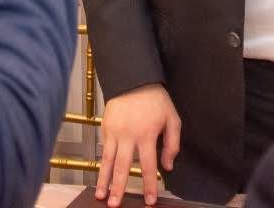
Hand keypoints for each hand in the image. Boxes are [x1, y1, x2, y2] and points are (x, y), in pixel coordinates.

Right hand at [97, 83, 180, 206]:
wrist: (133, 78)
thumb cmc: (155, 99)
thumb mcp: (172, 118)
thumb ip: (172, 143)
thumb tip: (168, 166)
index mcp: (147, 134)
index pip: (148, 166)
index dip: (149, 185)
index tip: (149, 200)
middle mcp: (129, 136)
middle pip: (123, 167)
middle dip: (119, 188)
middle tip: (116, 205)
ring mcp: (114, 132)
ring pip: (108, 161)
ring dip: (104, 180)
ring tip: (101, 196)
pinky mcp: (105, 128)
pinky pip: (103, 150)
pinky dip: (101, 165)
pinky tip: (100, 177)